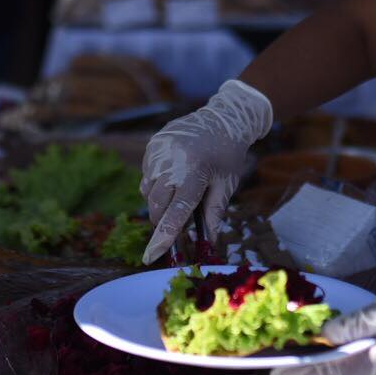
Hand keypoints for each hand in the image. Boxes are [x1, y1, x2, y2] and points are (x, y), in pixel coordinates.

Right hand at [140, 80, 272, 263]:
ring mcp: (159, 151)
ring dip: (159, 201)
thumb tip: (208, 242)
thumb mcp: (226, 185)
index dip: (163, 238)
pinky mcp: (152, 145)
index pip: (175, 213)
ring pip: (147, 192)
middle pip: (156, 206)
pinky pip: (146, 174)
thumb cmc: (228, 155)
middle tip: (179, 220)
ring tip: (180, 189)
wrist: (222, 118)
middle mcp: (172, 161)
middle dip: (163, 220)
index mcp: (194, 173)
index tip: (150, 256)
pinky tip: (174, 173)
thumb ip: (214, 214)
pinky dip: (156, 183)